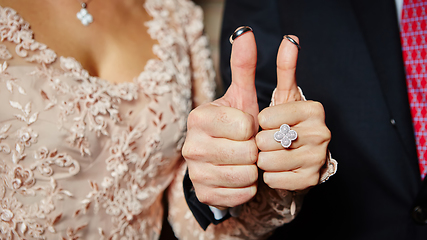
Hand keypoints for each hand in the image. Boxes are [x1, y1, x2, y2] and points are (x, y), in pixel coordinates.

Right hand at [182, 31, 258, 207]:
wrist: (220, 158)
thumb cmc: (234, 125)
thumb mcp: (240, 96)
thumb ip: (243, 67)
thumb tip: (246, 34)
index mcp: (198, 118)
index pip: (246, 126)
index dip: (253, 128)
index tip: (245, 127)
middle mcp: (191, 146)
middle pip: (247, 152)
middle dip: (254, 150)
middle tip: (245, 145)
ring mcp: (195, 173)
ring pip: (246, 175)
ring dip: (252, 169)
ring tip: (243, 160)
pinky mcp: (204, 194)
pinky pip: (241, 195)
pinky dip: (247, 188)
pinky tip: (238, 176)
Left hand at [256, 36, 330, 190]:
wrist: (297, 157)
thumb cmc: (285, 123)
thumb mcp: (285, 95)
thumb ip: (287, 68)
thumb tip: (291, 39)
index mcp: (314, 109)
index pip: (266, 118)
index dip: (260, 122)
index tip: (269, 123)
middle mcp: (321, 133)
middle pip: (266, 141)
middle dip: (261, 142)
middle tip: (271, 140)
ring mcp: (318, 158)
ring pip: (268, 161)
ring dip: (264, 160)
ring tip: (274, 154)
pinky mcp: (311, 180)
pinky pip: (274, 179)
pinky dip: (270, 176)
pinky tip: (279, 168)